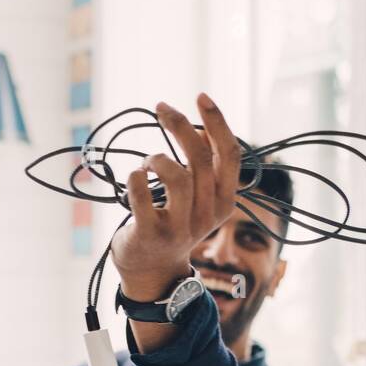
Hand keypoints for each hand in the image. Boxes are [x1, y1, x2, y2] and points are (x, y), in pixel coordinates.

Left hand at [111, 93, 240, 302]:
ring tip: (147, 162)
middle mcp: (207, 216)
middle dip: (180, 126)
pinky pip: (142, 197)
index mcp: (224, 202)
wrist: (151, 269)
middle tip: (161, 108)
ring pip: (178, 177)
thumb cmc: (174, 221)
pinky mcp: (150, 234)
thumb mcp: (198, 196)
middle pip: (201, 160)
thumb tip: (200, 127)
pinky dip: (136, 178)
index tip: (200, 96)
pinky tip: (135, 176)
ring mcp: (179, 228)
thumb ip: (204, 166)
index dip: (217, 122)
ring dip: (158, 158)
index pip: (230, 155)